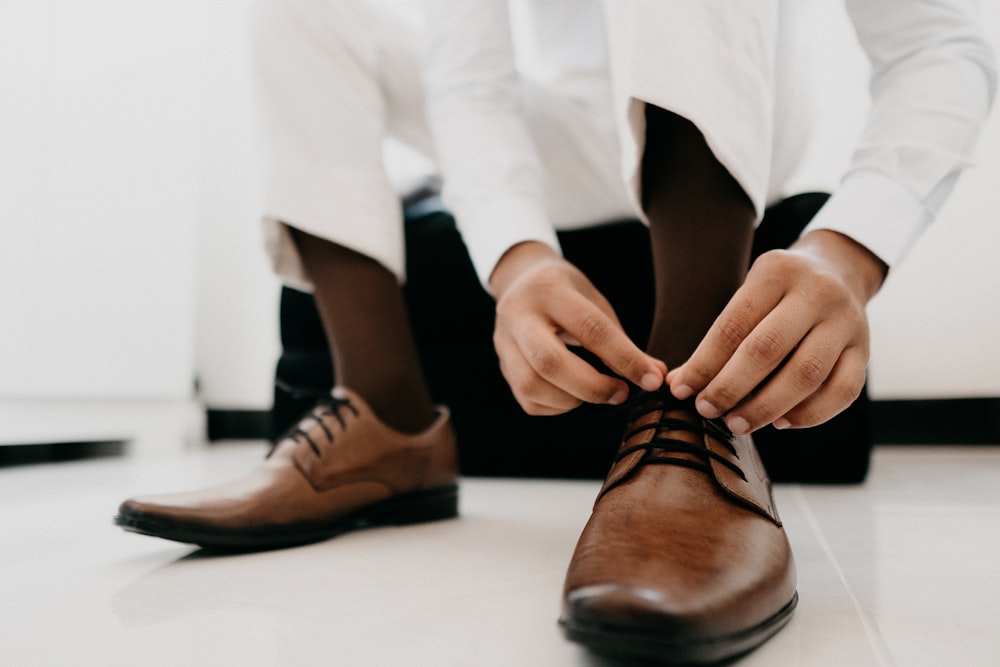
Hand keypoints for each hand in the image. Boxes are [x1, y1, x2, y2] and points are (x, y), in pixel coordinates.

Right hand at [490, 242, 666, 415]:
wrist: (519, 280)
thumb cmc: (566, 293)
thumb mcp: (594, 301)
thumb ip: (621, 339)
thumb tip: (655, 376)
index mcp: (549, 291)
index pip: (590, 329)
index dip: (624, 359)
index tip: (652, 380)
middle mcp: (518, 315)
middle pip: (550, 362)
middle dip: (592, 387)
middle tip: (622, 394)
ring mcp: (502, 342)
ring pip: (532, 385)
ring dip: (573, 399)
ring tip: (596, 393)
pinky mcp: (501, 365)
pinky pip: (528, 399)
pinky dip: (557, 405)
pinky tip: (573, 395)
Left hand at [666, 230, 887, 433]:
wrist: (840, 270)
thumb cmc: (779, 292)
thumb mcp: (749, 295)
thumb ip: (720, 338)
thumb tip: (681, 383)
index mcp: (776, 273)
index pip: (733, 326)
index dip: (704, 363)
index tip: (681, 390)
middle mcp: (816, 293)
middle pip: (767, 350)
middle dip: (730, 387)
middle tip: (706, 410)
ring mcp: (846, 322)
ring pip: (806, 374)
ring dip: (766, 406)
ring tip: (737, 424)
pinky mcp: (864, 350)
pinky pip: (842, 392)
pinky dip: (810, 415)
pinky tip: (780, 423)